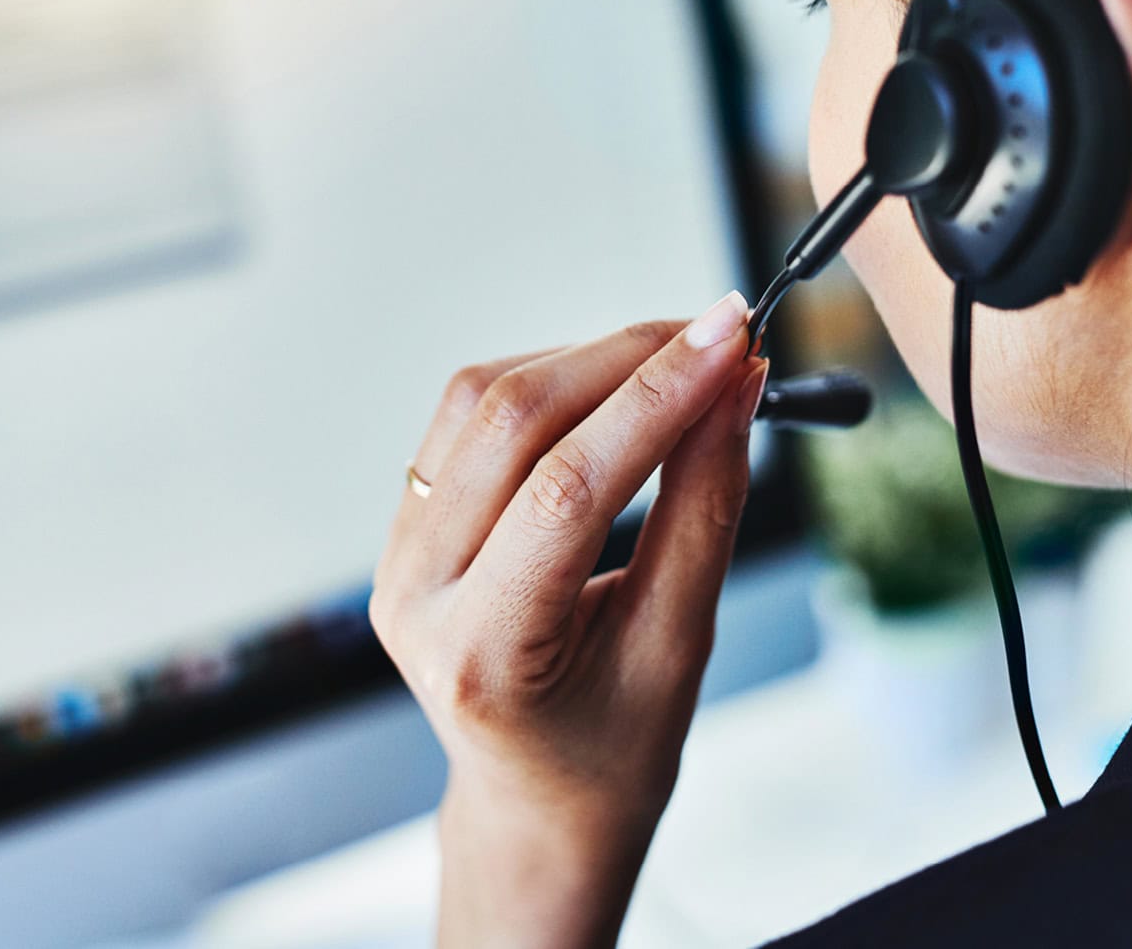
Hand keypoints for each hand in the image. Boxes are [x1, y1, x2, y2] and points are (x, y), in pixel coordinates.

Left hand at [370, 292, 767, 948]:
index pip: (567, 489)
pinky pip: (467, 417)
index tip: (733, 339)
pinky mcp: (405, 524)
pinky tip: (614, 387)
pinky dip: (549, 381)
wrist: (539, 798)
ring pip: (482, 401)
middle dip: (628, 359)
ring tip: (679, 359)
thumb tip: (734, 386)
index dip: (658, 398)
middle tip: (723, 333)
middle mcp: (414, 595)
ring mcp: (397, 556)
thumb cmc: (614, 747)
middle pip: (513, 423)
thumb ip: (704, 508)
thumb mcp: (679, 644)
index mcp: (479, 653)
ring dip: (588, 359)